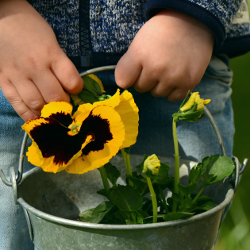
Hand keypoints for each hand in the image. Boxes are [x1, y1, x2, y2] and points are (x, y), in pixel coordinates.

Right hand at [0, 0, 82, 120]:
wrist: (1, 18)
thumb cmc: (32, 29)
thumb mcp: (53, 42)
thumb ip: (61, 64)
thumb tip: (69, 87)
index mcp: (51, 54)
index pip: (72, 81)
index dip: (77, 89)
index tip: (76, 89)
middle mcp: (35, 67)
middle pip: (55, 97)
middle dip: (64, 104)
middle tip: (65, 104)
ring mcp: (18, 75)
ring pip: (37, 104)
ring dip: (48, 112)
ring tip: (53, 111)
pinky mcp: (4, 81)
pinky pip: (17, 104)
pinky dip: (28, 115)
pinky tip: (36, 118)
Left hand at [115, 9, 213, 101]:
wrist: (192, 23)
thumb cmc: (161, 33)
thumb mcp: (138, 42)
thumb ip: (127, 65)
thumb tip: (123, 85)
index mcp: (140, 54)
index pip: (123, 81)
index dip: (129, 76)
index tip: (137, 69)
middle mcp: (156, 68)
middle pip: (141, 88)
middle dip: (146, 79)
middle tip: (157, 64)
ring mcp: (173, 77)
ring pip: (157, 93)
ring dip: (160, 85)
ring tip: (168, 69)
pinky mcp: (189, 83)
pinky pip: (173, 97)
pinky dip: (173, 90)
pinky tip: (177, 77)